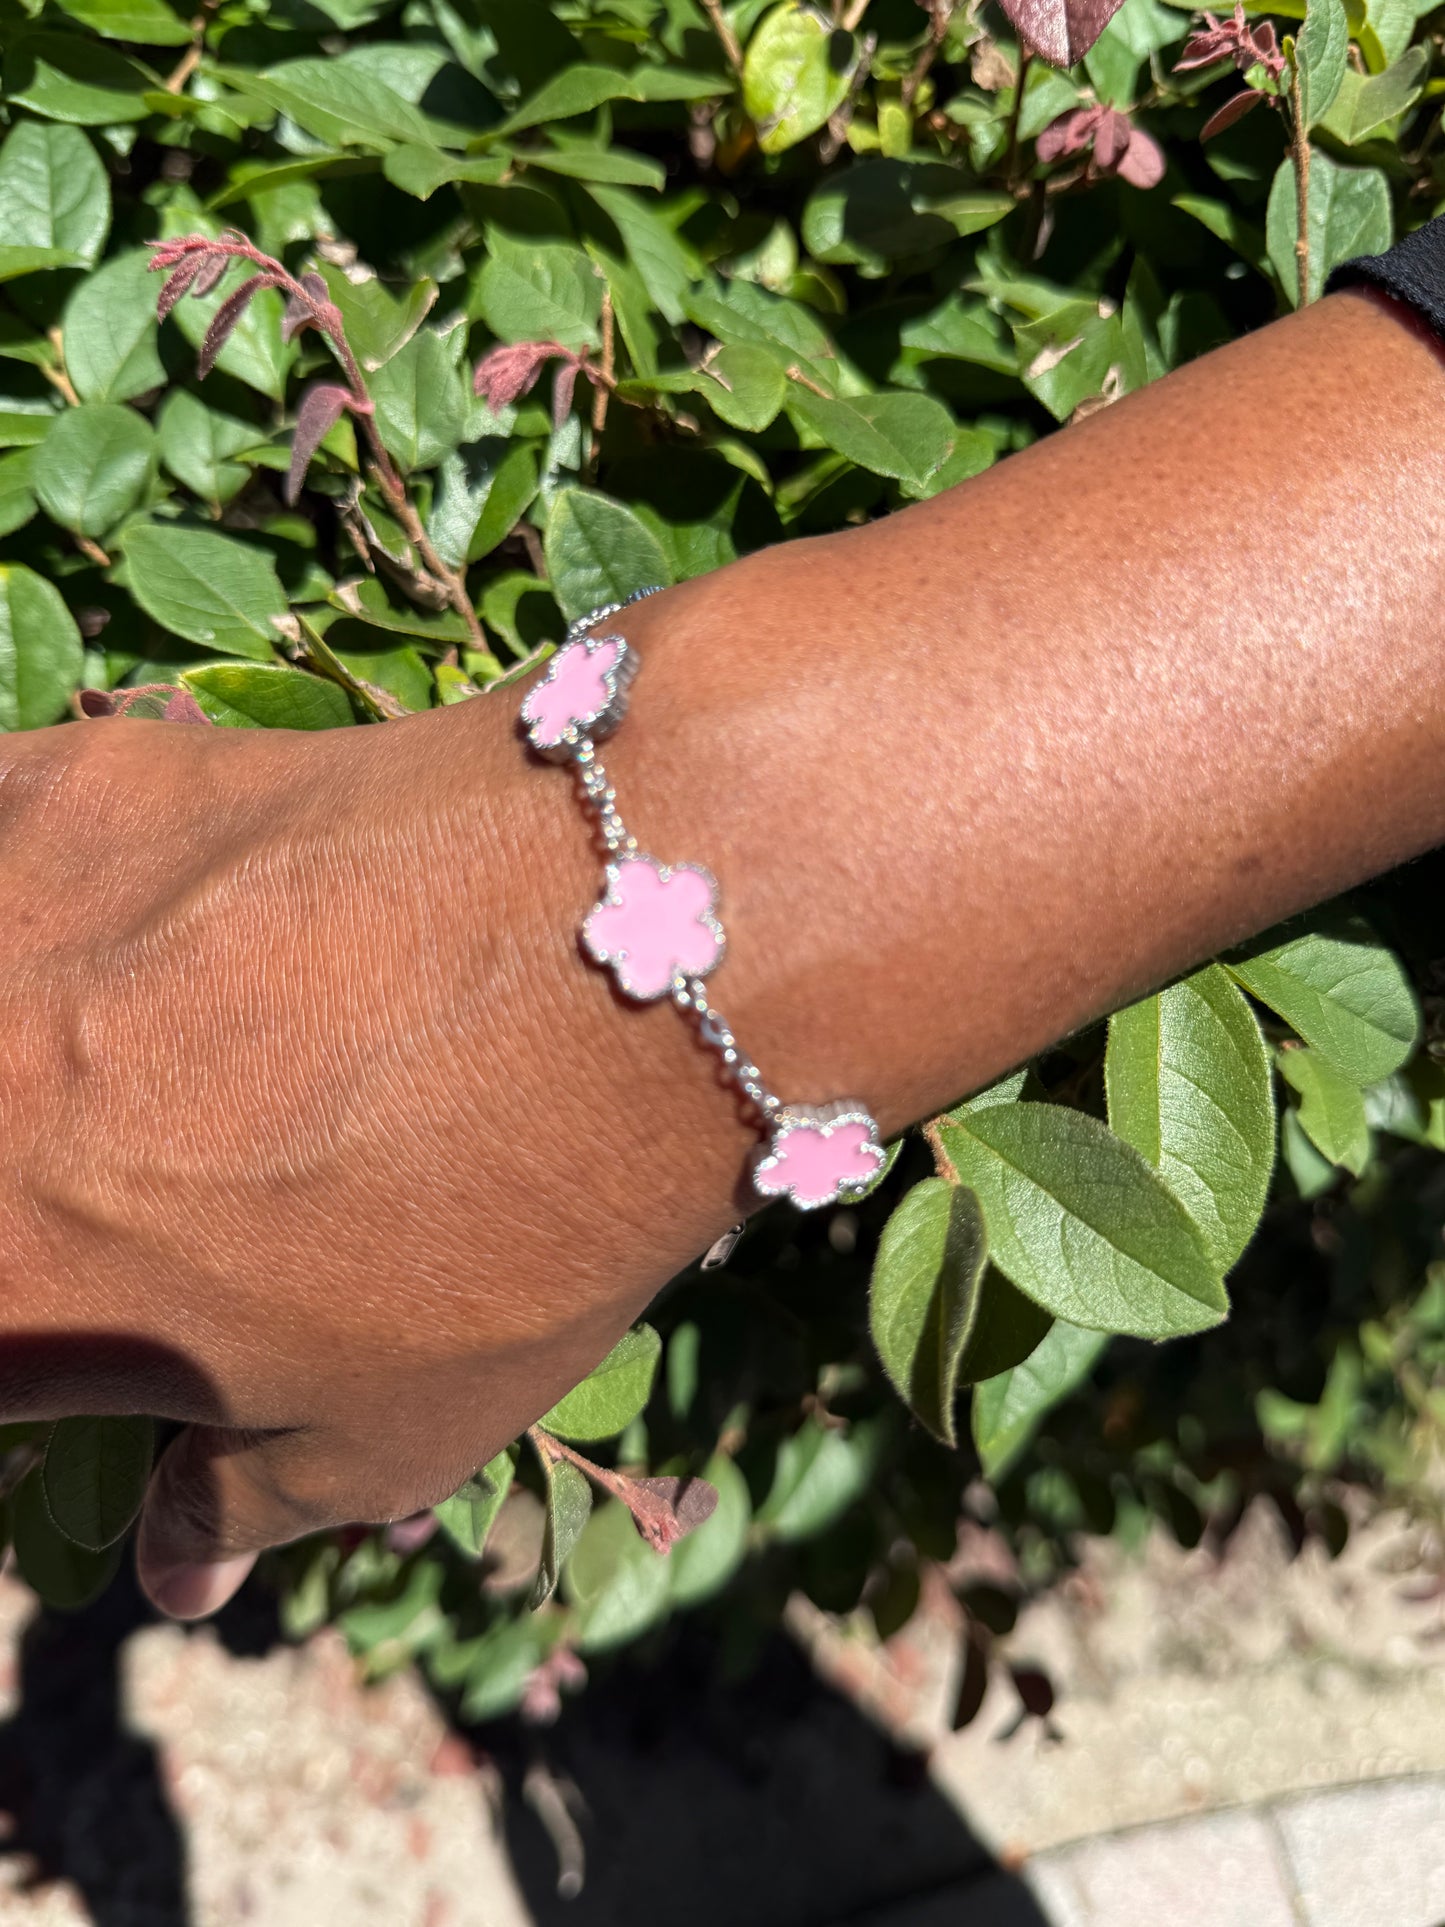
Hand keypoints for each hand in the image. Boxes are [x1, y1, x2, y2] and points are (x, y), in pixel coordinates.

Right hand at [0, 693, 740, 1617]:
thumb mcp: (386, 1434)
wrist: (601, 952)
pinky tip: (140, 911)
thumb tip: (177, 1571)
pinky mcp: (53, 790)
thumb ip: (234, 1501)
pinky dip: (33, 881)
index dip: (47, 1336)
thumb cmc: (501, 1228)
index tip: (103, 1306)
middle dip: (39, 1183)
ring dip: (32, 1031)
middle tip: (132, 1170)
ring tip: (149, 1052)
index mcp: (1, 1303)